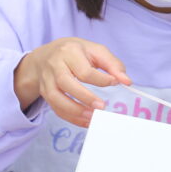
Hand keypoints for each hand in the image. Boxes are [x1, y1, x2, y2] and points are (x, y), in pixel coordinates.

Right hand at [14, 37, 130, 127]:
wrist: (44, 55)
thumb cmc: (75, 52)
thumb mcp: (95, 50)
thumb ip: (112, 64)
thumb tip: (127, 82)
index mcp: (69, 52)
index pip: (84, 70)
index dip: (101, 80)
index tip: (115, 83)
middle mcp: (54, 65)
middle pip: (65, 82)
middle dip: (84, 97)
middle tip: (102, 107)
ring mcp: (46, 79)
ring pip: (55, 97)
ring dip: (74, 110)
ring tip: (92, 117)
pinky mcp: (43, 92)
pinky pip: (54, 107)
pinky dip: (69, 117)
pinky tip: (84, 121)